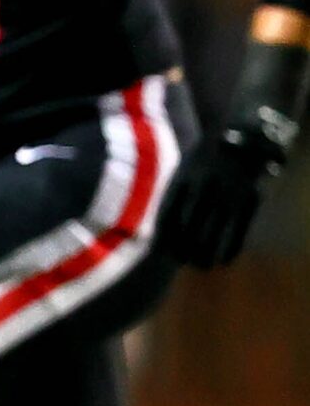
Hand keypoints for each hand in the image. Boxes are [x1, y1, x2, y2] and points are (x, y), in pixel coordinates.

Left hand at [156, 129, 279, 267]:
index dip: (165, 238)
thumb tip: (153, 227)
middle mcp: (206, 189)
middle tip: (181, 262)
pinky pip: (240, 230)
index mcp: (184, 180)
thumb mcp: (183, 169)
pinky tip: (225, 260)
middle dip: (184, 250)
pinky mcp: (250, 200)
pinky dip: (232, 249)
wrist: (242, 139)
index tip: (162, 252)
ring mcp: (229, 195)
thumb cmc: (204, 158)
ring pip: (214, 233)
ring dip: (207, 254)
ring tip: (202, 266)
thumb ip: (171, 195)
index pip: (169, 217)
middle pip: (190, 228)